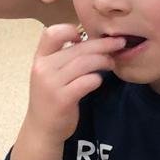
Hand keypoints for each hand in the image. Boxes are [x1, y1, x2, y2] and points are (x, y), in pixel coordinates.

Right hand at [20, 24, 123, 145]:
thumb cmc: (50, 98)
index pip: (52, 33)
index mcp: (40, 58)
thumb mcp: (49, 74)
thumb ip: (63, 58)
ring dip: (103, 61)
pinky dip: (97, 79)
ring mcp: (51, 84)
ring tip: (112, 63)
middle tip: (119, 44)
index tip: (85, 37)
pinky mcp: (62, 99)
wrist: (41, 129)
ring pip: (85, 63)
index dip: (70, 30)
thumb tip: (93, 42)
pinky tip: (99, 81)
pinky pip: (87, 81)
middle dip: (103, 44)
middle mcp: (43, 68)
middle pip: (78, 48)